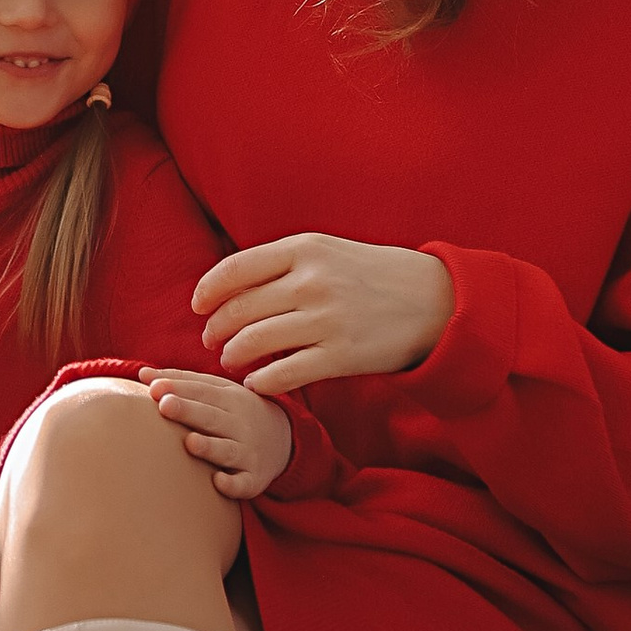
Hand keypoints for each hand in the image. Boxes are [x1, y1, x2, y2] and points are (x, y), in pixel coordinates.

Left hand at [138, 368, 297, 501]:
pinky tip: (218, 482)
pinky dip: (232, 484)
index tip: (154, 387)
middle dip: (189, 411)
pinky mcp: (253, 479)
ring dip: (209, 447)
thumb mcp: (217, 391)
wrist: (282, 440)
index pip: (202, 391)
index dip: (179, 388)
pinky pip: (243, 483)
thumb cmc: (234, 413)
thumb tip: (143, 375)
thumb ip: (182, 382)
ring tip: (190, 442)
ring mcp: (247, 452)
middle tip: (165, 405)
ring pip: (227, 450)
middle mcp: (239, 424)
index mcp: (229, 399)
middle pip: (212, 417)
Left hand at [193, 233, 454, 393]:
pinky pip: (283, 373)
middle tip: (212, 340)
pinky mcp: (341, 355)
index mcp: (304, 249)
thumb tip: (228, 285)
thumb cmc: (371, 275)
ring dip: (233, 355)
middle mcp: (311, 281)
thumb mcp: (327, 251)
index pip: (235, 269)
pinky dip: (261, 381)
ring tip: (231, 360)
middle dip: (216, 329)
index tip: (198, 307)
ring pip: (254, 342)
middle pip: (239, 309)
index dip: (208, 292)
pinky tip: (256, 382)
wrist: (433, 300)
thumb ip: (282, 263)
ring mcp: (326, 319)